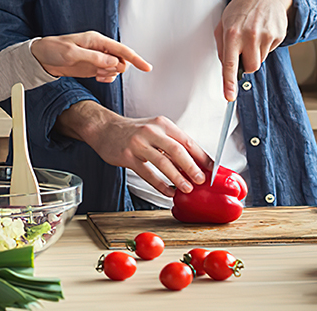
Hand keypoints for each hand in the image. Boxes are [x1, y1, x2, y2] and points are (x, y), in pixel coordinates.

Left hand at [31, 31, 151, 82]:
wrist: (41, 58)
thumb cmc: (53, 50)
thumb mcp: (71, 54)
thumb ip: (94, 58)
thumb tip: (114, 62)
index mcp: (96, 40)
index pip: (121, 49)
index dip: (135, 58)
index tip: (147, 68)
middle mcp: (99, 48)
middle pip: (121, 60)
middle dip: (116, 69)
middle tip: (101, 72)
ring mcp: (97, 58)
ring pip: (115, 69)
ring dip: (110, 74)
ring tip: (96, 75)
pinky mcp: (93, 67)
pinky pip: (108, 74)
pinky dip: (106, 78)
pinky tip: (98, 78)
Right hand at [55, 100, 208, 196]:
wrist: (105, 129)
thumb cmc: (134, 132)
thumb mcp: (155, 130)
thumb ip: (172, 144)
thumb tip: (194, 164)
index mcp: (163, 124)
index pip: (187, 141)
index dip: (201, 156)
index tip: (211, 169)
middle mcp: (152, 131)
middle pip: (177, 150)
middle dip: (192, 167)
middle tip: (201, 180)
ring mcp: (138, 143)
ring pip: (162, 162)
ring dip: (177, 177)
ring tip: (186, 189)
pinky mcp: (127, 156)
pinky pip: (147, 173)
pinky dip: (159, 184)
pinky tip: (168, 191)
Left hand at [215, 0, 293, 100]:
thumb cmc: (242, 8)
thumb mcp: (224, 22)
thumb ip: (222, 45)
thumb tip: (226, 66)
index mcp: (232, 33)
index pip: (230, 64)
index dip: (229, 82)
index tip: (229, 96)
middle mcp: (249, 35)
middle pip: (251, 67)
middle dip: (247, 63)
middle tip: (244, 48)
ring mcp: (265, 35)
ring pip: (261, 60)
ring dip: (256, 53)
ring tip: (254, 35)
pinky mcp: (278, 35)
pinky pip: (270, 51)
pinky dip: (265, 45)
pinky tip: (263, 31)